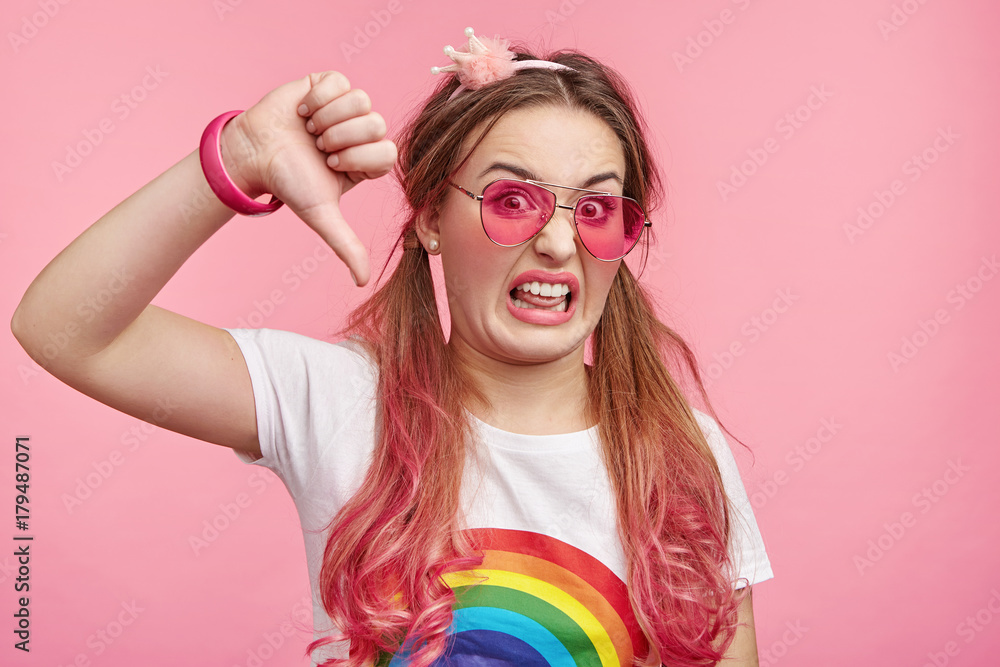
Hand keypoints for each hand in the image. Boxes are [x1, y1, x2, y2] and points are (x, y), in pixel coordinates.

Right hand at [220, 72, 396, 285]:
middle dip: (341, 138)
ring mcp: (348, 107)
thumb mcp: (321, 215)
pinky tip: (303, 111)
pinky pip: (339, 82)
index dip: (357, 158)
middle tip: (319, 147)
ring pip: (361, 100)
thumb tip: (363, 282)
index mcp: (368, 161)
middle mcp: (363, 133)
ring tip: (310, 130)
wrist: (254, 153)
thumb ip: (346, 245)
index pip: (388, 152)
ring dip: (328, 118)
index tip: (330, 165)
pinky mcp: (329, 84)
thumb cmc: (288, 183)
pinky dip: (318, 98)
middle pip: (377, 124)